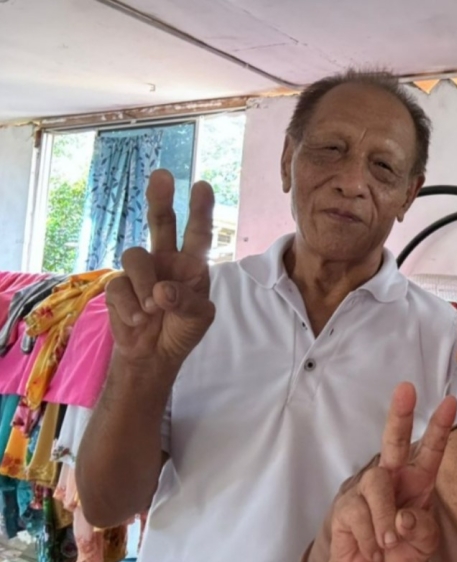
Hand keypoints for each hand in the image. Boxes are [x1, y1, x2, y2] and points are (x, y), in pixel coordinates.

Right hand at [105, 169, 216, 369]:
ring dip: (144, 283)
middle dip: (161, 199)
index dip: (201, 210)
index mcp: (191, 264)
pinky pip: (119, 286)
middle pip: (161, 222)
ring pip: (135, 256)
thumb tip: (161, 290)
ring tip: (152, 310)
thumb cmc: (181, 330)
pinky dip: (130, 306)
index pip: (198, 233)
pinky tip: (138, 321)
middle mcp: (166, 260)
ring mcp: (141, 271)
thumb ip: (187, 302)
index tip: (203, 185)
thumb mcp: (198, 319)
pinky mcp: (118, 286)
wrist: (154, 355)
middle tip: (162, 175)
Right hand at [328, 383, 456, 561]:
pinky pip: (359, 514)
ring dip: (385, 520)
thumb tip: (403, 517)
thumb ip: (423, 528)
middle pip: (394, 440)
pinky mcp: (345, 506)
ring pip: (376, 484)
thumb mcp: (425, 543)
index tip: (451, 401)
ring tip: (388, 542)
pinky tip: (371, 550)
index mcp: (417, 480)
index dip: (440, 426)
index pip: (431, 449)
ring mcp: (365, 489)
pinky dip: (370, 539)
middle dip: (400, 414)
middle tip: (406, 389)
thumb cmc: (402, 550)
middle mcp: (392, 476)